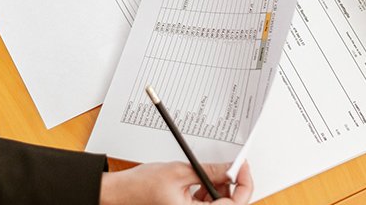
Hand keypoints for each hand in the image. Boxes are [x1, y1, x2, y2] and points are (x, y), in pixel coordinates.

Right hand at [99, 160, 252, 204]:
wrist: (121, 192)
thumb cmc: (143, 185)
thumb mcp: (180, 171)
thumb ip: (210, 171)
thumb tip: (232, 167)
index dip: (244, 184)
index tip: (243, 166)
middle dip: (233, 185)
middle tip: (231, 165)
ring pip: (218, 204)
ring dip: (221, 187)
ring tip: (213, 170)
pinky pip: (207, 204)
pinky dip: (209, 190)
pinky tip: (202, 178)